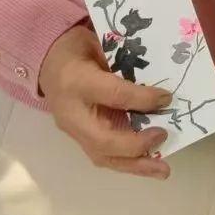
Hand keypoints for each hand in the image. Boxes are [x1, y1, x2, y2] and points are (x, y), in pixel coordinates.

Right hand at [39, 25, 173, 178]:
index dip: (142, 99)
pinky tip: (147, 165)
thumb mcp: (98, 43)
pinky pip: (103, 156)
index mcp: (76, 81)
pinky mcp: (79, 139)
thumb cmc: (76, 49)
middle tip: (164, 138)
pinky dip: (127, 162)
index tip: (167, 98)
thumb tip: (156, 79)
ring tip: (161, 170)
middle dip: (136, 145)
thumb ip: (123, 60)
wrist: (47, 62)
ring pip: (102, 156)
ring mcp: (73, 130)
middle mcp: (72, 113)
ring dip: (135, 165)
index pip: (113, 94)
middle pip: (103, 139)